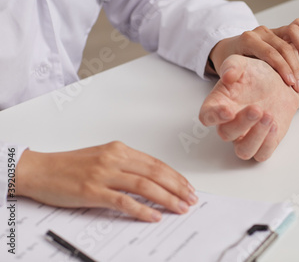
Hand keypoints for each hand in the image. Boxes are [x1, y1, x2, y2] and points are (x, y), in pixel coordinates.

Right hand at [15, 142, 197, 221]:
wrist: (39, 169)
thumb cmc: (70, 165)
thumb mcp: (102, 157)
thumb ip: (125, 165)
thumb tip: (150, 179)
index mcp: (119, 149)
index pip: (155, 163)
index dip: (175, 176)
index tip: (187, 186)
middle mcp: (114, 158)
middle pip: (155, 173)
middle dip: (177, 187)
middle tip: (191, 199)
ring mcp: (104, 174)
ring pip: (144, 186)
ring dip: (166, 198)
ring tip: (180, 208)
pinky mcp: (93, 191)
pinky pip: (123, 201)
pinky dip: (142, 209)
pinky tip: (154, 216)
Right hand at [200, 55, 298, 160]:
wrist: (282, 82)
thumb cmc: (257, 74)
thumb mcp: (244, 63)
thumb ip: (232, 65)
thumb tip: (227, 76)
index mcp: (219, 105)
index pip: (207, 116)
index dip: (214, 117)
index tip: (227, 111)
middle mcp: (230, 124)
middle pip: (227, 134)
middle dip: (242, 123)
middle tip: (257, 108)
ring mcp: (247, 136)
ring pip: (243, 150)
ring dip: (255, 137)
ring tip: (269, 116)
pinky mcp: (265, 143)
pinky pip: (262, 154)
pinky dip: (268, 144)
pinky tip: (276, 125)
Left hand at [209, 19, 298, 92]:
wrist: (229, 50)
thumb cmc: (230, 62)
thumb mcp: (226, 68)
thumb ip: (229, 72)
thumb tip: (228, 78)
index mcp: (248, 40)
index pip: (270, 53)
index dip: (283, 68)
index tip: (290, 84)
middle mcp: (261, 32)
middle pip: (284, 46)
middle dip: (294, 67)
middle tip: (298, 86)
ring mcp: (272, 30)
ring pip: (294, 31)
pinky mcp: (281, 31)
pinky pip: (298, 26)